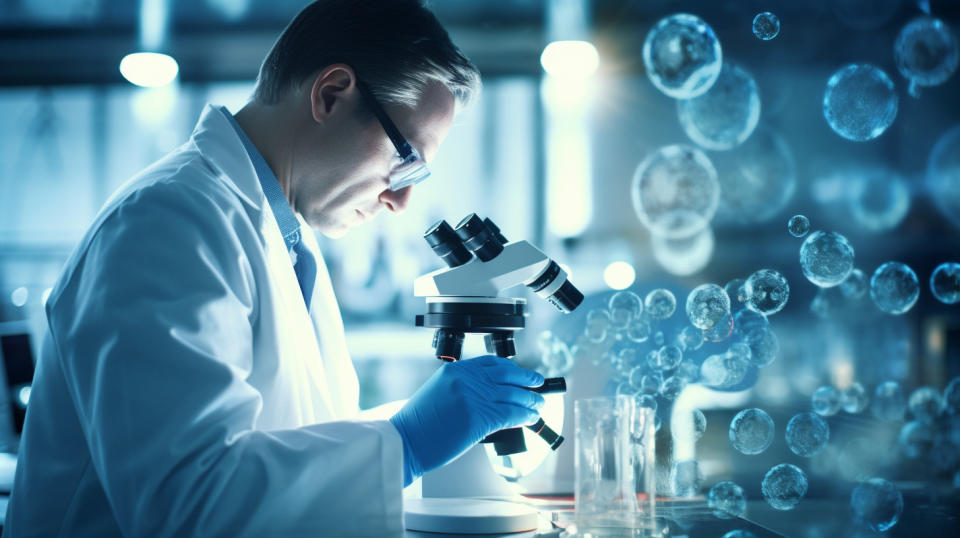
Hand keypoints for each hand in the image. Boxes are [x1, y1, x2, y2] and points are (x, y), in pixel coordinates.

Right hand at [389, 355, 544, 485]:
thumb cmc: (419, 424)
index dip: (513, 368)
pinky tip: (530, 418)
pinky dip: (524, 416)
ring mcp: (473, 397)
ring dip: (530, 401)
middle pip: (507, 376)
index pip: (492, 362)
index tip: (522, 373)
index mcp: (455, 369)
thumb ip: (464, 388)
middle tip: (539, 385)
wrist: (407, 440)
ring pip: (513, 396)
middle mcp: (466, 379)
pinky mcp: (478, 418)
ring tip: (539, 405)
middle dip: (527, 380)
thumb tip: (492, 395)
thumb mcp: (440, 393)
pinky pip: (510, 414)